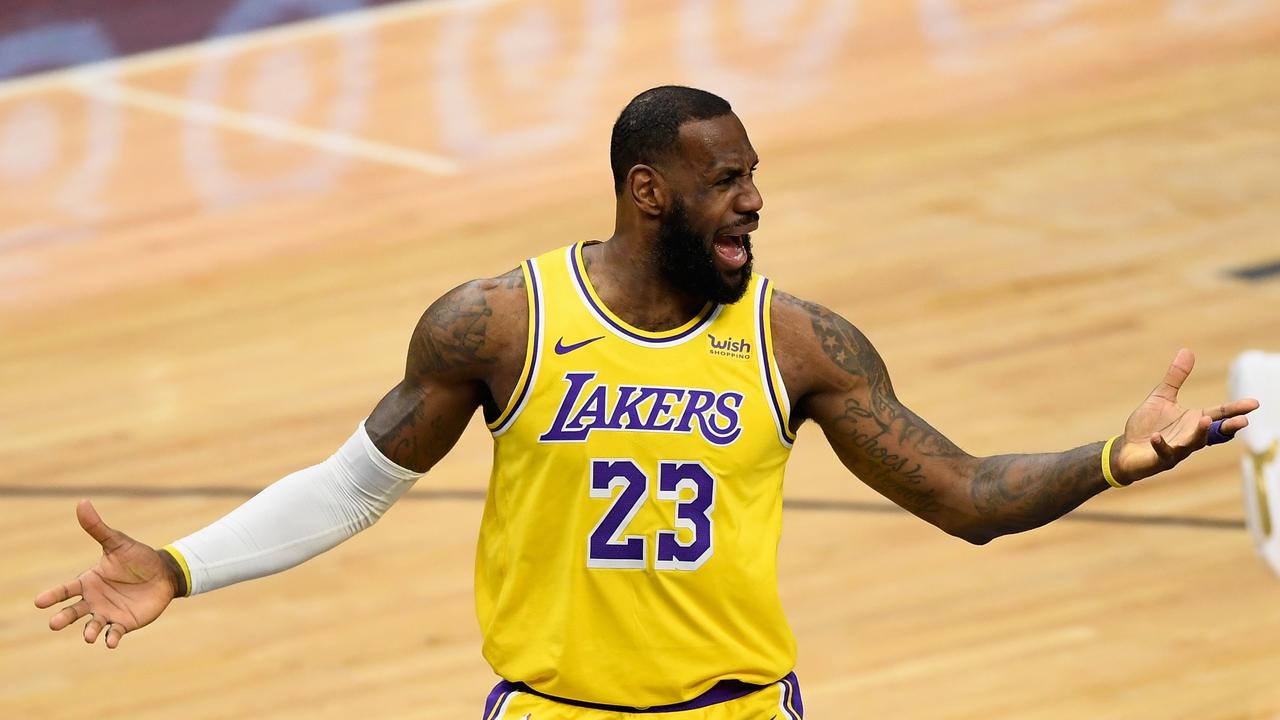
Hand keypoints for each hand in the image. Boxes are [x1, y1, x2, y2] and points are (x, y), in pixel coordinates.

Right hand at [34, 500, 177, 648]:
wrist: (163, 573)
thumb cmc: (138, 557)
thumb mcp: (118, 543)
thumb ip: (98, 528)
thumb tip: (82, 503)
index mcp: (88, 581)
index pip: (65, 590)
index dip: (52, 596)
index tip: (39, 602)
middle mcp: (93, 600)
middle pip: (73, 611)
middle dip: (63, 618)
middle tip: (54, 624)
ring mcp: (107, 613)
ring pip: (92, 625)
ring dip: (88, 631)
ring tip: (88, 636)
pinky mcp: (124, 623)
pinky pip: (114, 633)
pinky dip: (111, 639)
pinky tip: (110, 642)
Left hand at [1114, 348, 1259, 483]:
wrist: (1127, 450)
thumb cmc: (1148, 425)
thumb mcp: (1162, 397)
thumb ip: (1175, 378)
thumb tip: (1187, 350)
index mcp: (1194, 421)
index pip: (1219, 414)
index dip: (1236, 409)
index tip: (1254, 403)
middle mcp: (1191, 436)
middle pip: (1214, 431)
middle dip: (1228, 426)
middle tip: (1243, 420)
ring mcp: (1177, 449)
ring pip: (1193, 443)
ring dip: (1199, 432)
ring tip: (1205, 420)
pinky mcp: (1160, 459)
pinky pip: (1163, 453)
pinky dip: (1160, 444)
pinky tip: (1155, 436)